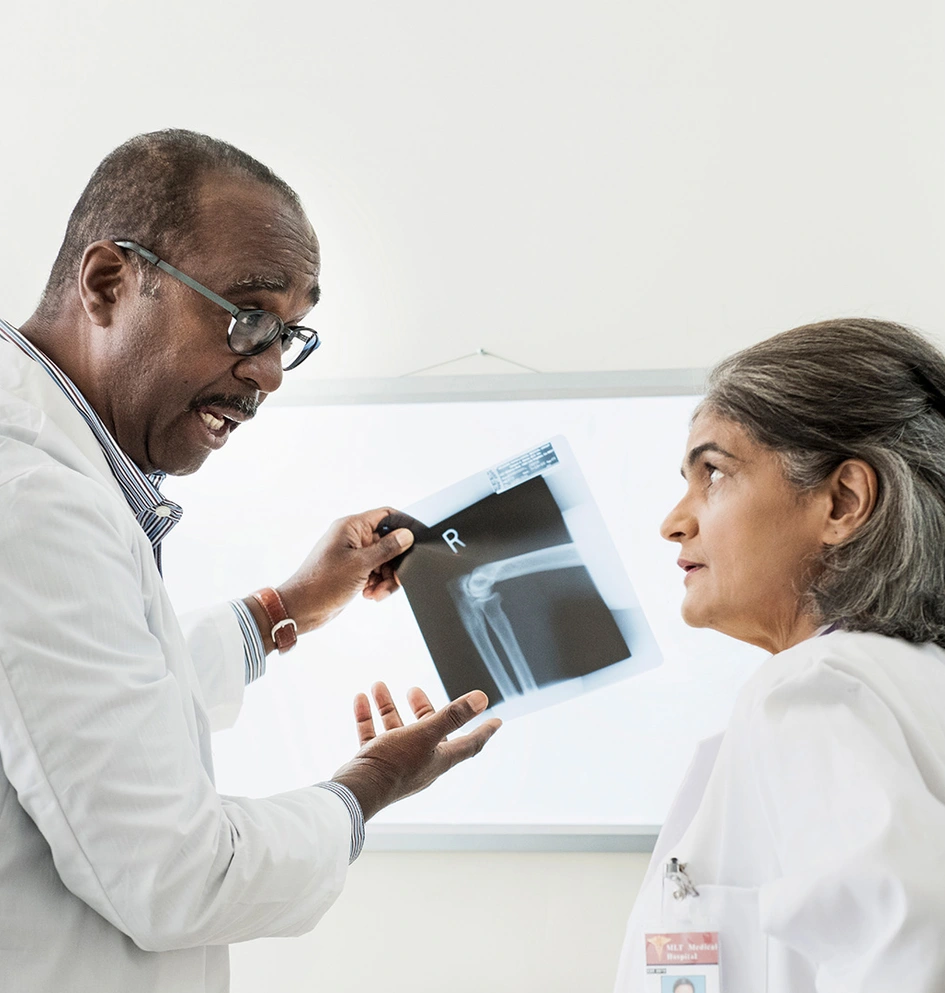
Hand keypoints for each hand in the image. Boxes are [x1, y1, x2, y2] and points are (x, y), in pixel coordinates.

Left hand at [246, 509, 414, 648]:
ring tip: (376, 592)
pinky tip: (370, 595)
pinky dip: (377, 584)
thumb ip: (386, 549)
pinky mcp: (353, 571)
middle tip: (397, 579)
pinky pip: (376, 573)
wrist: (301, 609)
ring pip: (384, 561)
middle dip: (395, 562)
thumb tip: (407, 535)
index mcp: (351, 527)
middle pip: (389, 542)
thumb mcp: (360, 565)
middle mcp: (353, 538)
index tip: (417, 540)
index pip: (386, 516)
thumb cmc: (322, 584)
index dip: (404, 525)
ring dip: (386, 578)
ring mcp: (353, 555)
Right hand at [331, 683, 501, 821]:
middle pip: (429, 731)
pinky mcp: (375, 764)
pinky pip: (372, 736)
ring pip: (396, 730)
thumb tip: (482, 698)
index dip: (484, 731)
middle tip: (414, 690)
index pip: (470, 744)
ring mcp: (397, 764)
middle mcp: (421, 762)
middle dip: (423, 708)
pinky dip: (368, 717)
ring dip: (388, 708)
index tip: (497, 721)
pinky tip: (361, 700)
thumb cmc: (394, 765)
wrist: (356, 791)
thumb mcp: (425, 734)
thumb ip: (452, 716)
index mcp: (439, 758)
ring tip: (378, 686)